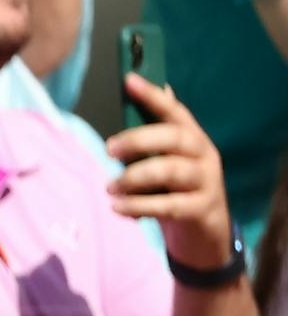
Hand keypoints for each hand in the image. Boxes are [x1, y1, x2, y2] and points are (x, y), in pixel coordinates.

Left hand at [107, 74, 237, 271]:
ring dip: (135, 177)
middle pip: (175, 138)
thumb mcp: (166, 161)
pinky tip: (118, 208)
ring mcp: (206, 183)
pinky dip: (139, 206)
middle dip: (140, 139)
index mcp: (193, 138)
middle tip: (108, 149)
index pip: (175, 111)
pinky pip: (170, 205)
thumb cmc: (176, 190)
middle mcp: (203, 156)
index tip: (129, 80)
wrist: (203, 234)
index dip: (153, 96)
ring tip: (110, 187)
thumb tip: (148, 91)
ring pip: (172, 171)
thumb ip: (154, 134)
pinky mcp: (202, 210)